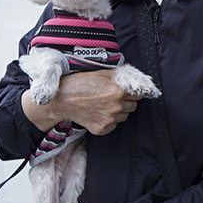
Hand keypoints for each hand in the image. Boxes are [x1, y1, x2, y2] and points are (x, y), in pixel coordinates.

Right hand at [22, 70, 139, 134]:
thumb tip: (135, 79)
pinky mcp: (102, 129)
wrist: (63, 99)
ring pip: (124, 116)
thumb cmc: (81, 83)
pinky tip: (98, 112)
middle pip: (133, 106)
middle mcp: (117, 106)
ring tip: (103, 104)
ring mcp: (110, 119)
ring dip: (118, 111)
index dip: (133, 91)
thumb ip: (120, 77)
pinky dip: (109, 120)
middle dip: (126, 101)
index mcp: (119, 90)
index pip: (139, 94)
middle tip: (112, 97)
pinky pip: (114, 125)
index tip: (127, 91)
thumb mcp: (102, 73)